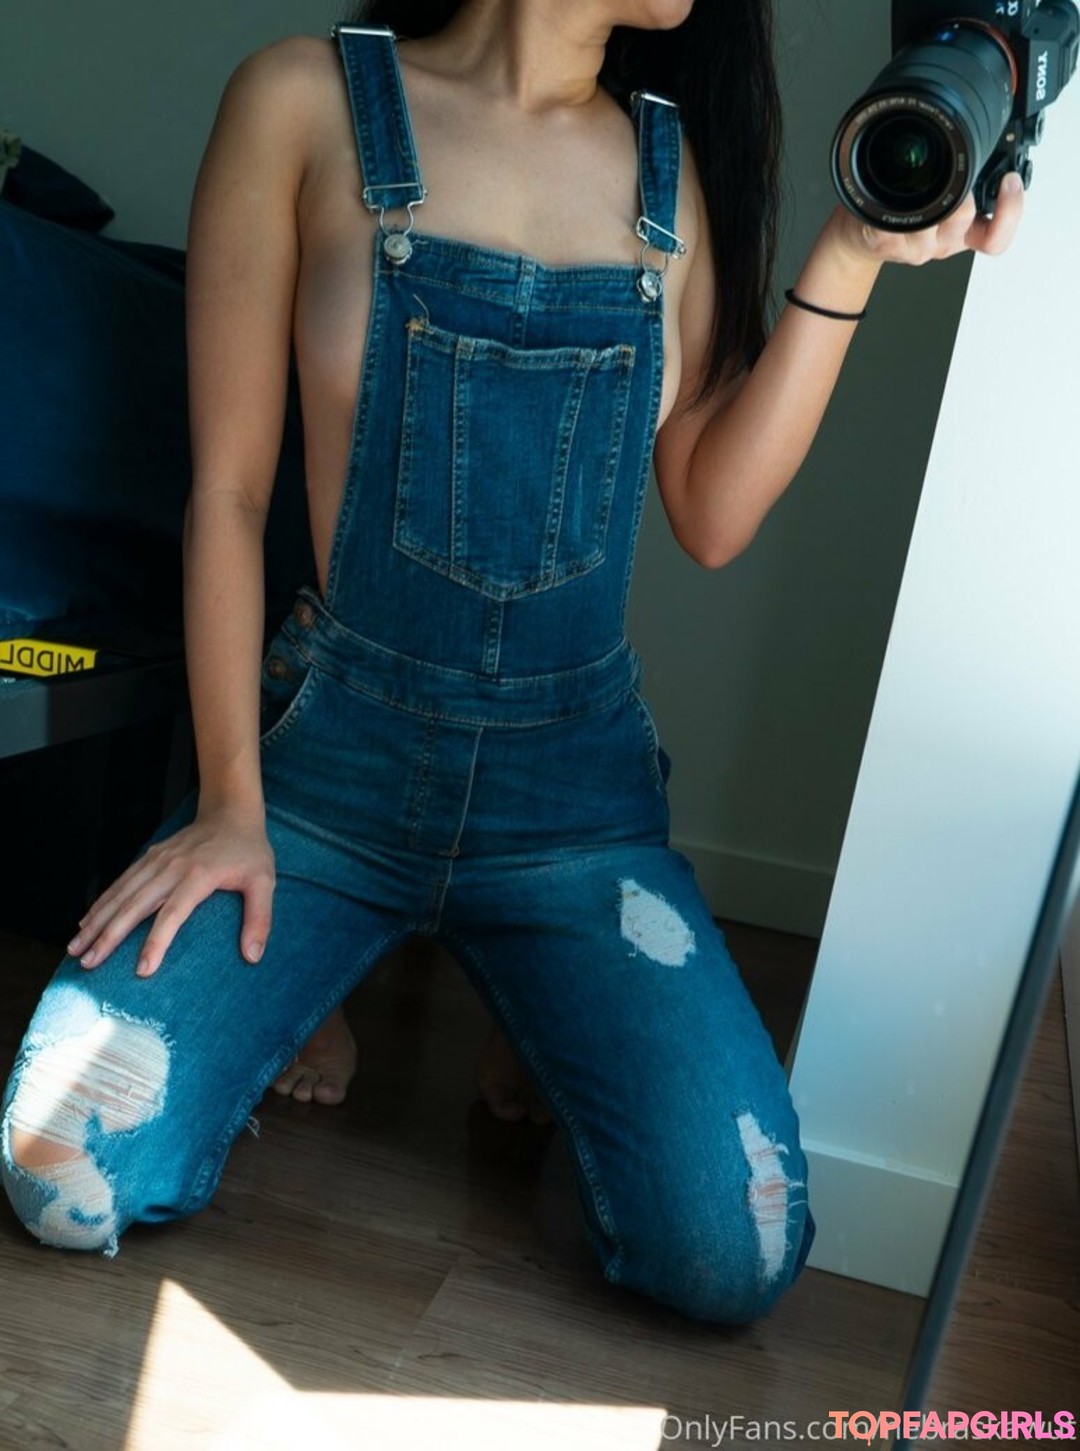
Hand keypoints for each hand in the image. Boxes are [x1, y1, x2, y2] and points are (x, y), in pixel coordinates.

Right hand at [65, 804, 274, 977]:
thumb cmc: (248, 850)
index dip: (156, 942)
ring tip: (76, 948)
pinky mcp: (149, 857)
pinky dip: (101, 902)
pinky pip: (121, 882)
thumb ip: (260, 918)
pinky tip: (86, 921)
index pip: (172, 913)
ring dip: (96, 921)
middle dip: (109, 936)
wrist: (230, 811)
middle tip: (88, 963)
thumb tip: (253, 957)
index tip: (142, 970)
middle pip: (134, 905)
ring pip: (120, 894)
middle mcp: (171, 868)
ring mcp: (157, 861)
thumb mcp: (264, 881)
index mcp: (198, 875)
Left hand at [829, 172, 1025, 266]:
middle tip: (966, 168)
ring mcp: (914, 244)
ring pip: (931, 219)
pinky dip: (891, 198)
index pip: (995, 237)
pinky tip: (888, 186)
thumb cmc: (900, 212)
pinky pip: (893, 219)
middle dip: (966, 192)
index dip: (1010, 211)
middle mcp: (942, 242)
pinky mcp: (886, 240)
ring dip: (930, 192)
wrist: (860, 238)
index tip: (1010, 181)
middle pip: (965, 219)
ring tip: (924, 173)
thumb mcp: (941, 198)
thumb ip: (964, 177)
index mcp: (962, 232)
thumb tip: (984, 125)